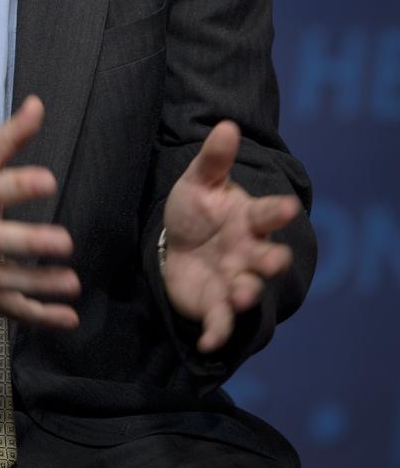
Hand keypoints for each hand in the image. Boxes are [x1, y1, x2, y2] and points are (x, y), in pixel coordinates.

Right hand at [0, 96, 79, 327]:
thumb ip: (11, 136)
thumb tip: (38, 103)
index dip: (20, 185)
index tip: (48, 180)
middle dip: (29, 244)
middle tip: (65, 242)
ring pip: (4, 282)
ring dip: (39, 285)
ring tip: (72, 283)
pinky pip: (6, 309)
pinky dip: (37, 317)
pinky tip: (68, 318)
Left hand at [162, 121, 301, 352]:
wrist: (178, 245)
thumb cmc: (197, 210)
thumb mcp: (199, 182)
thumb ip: (214, 159)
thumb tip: (225, 125)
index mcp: (248, 220)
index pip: (268, 214)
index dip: (278, 210)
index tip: (289, 205)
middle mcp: (248, 253)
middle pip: (268, 258)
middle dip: (272, 261)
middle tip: (275, 260)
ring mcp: (234, 280)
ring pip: (248, 291)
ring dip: (248, 294)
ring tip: (243, 294)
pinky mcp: (215, 305)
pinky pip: (220, 323)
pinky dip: (217, 334)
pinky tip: (207, 342)